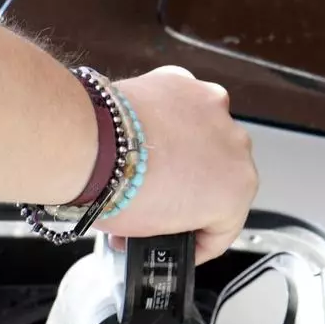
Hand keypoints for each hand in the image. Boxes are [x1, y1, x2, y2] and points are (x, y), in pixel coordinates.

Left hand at [98, 65, 257, 263]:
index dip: (198, 241)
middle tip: (160, 202)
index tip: (183, 240)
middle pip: (219, 175)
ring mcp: (212, 109)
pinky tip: (142, 133)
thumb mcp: (152, 231)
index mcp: (236, 189)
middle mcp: (235, 145)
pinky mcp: (183, 82)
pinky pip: (182, 106)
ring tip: (147, 164)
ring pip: (205, 136)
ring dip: (184, 150)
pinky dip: (167, 118)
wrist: (88, 147)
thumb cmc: (118, 189)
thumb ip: (175, 223)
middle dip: (193, 190)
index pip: (224, 226)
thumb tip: (163, 217)